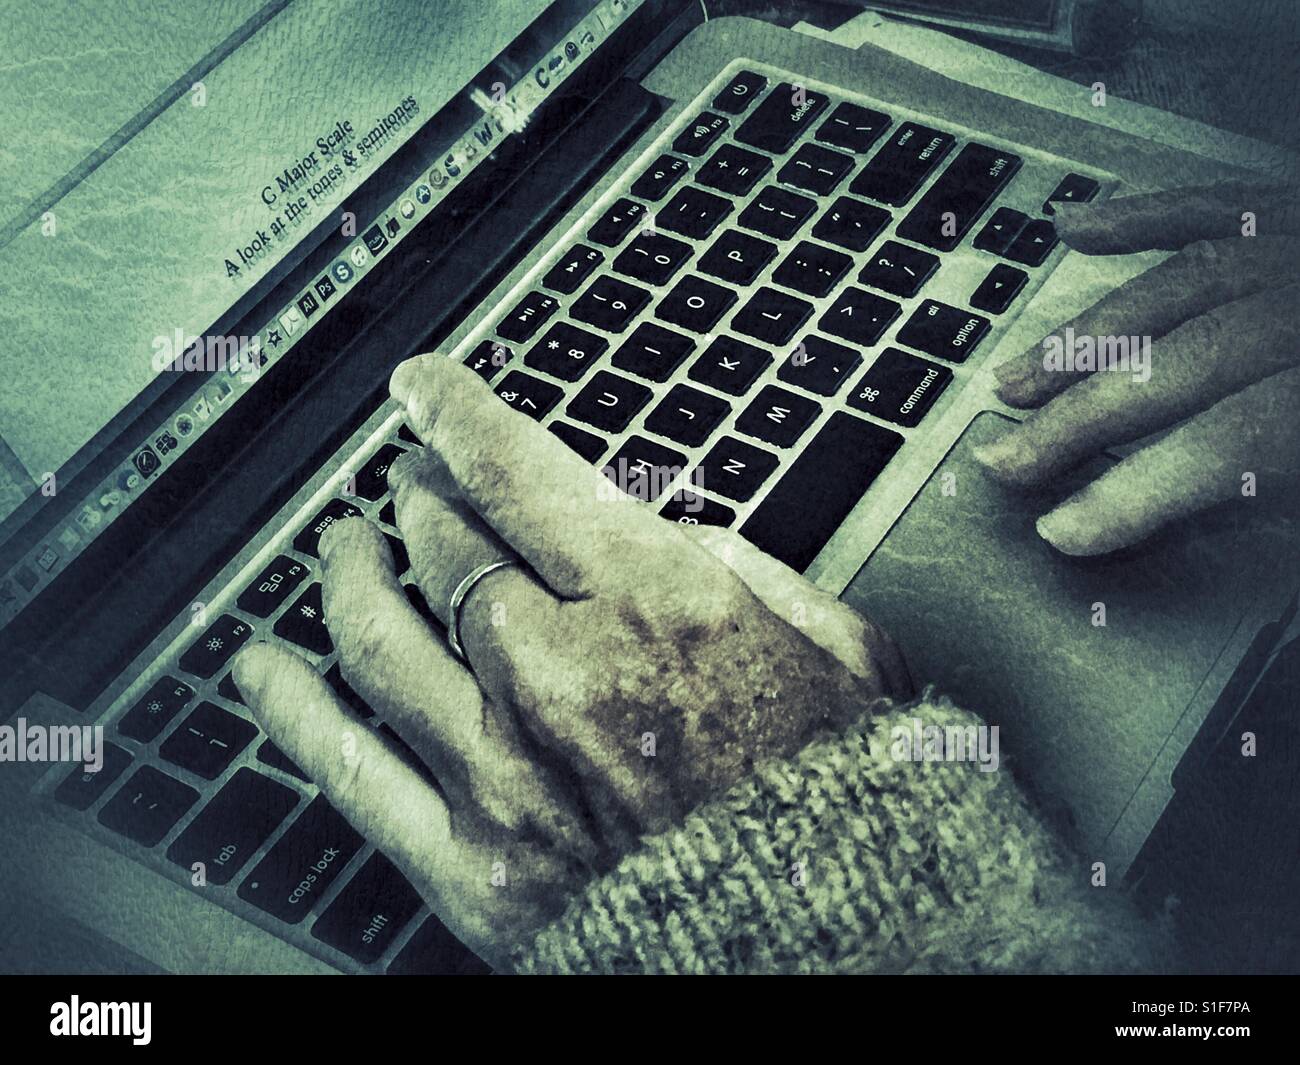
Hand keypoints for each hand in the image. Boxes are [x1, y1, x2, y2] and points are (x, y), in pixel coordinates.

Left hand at [234, 355, 909, 967]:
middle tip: (413, 481)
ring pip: (378, 632)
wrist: (837, 950)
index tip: (423, 389)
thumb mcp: (844, 654)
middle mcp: (564, 669)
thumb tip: (663, 531)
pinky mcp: (472, 863)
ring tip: (340, 547)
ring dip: (347, 571)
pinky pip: (348, 768)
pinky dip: (291, 708)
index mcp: (660, 604)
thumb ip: (747, 569)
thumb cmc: (850, 808)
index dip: (453, 412)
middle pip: (443, 541)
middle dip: (419, 492)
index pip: (515, 469)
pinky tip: (261, 669)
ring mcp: (503, 768)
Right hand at [976, 182, 1299, 554]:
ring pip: (1178, 285)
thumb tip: (1222, 522)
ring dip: (1085, 334)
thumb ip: (1298, 489)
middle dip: (1079, 417)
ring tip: (1017, 379)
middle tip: (1009, 460)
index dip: (1139, 490)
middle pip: (1179, 361)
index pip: (1232, 439)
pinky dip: (1143, 216)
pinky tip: (1080, 227)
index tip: (1066, 530)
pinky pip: (1221, 204)